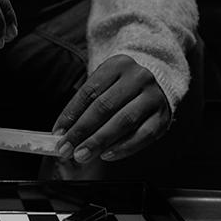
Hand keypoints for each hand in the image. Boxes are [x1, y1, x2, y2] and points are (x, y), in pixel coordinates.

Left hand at [52, 55, 170, 162]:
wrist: (158, 78)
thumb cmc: (120, 86)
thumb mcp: (102, 85)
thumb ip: (84, 106)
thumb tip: (63, 133)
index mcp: (117, 65)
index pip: (88, 93)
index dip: (70, 115)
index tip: (57, 133)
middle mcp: (138, 78)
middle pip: (104, 107)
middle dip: (81, 131)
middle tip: (66, 149)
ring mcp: (153, 96)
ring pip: (123, 121)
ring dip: (99, 141)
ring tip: (81, 155)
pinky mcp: (163, 116)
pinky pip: (143, 135)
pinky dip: (123, 147)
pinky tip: (106, 155)